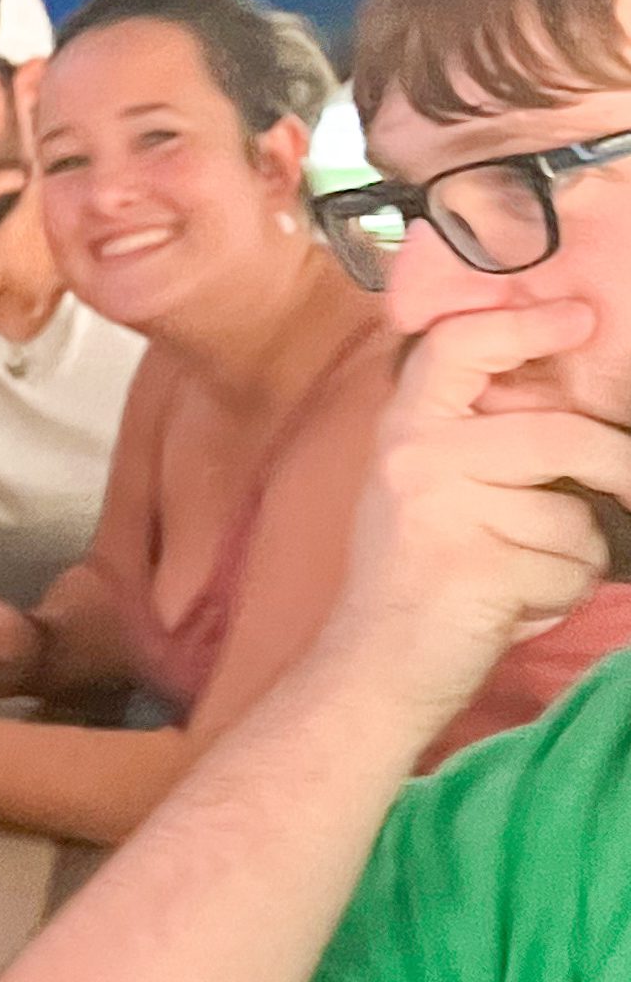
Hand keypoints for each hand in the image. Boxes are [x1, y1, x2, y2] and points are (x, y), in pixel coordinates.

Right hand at [320, 301, 630, 721]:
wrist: (375, 663)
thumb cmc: (422, 573)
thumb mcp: (436, 486)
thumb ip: (481, 438)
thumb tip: (580, 405)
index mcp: (405, 428)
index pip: (456, 345)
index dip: (523, 324)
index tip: (580, 318)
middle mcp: (414, 457)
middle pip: (560, 433)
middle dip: (613, 469)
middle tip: (620, 491)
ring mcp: (439, 510)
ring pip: (576, 511)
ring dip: (577, 553)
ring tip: (527, 571)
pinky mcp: (474, 565)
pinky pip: (571, 565)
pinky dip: (563, 593)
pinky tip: (515, 603)